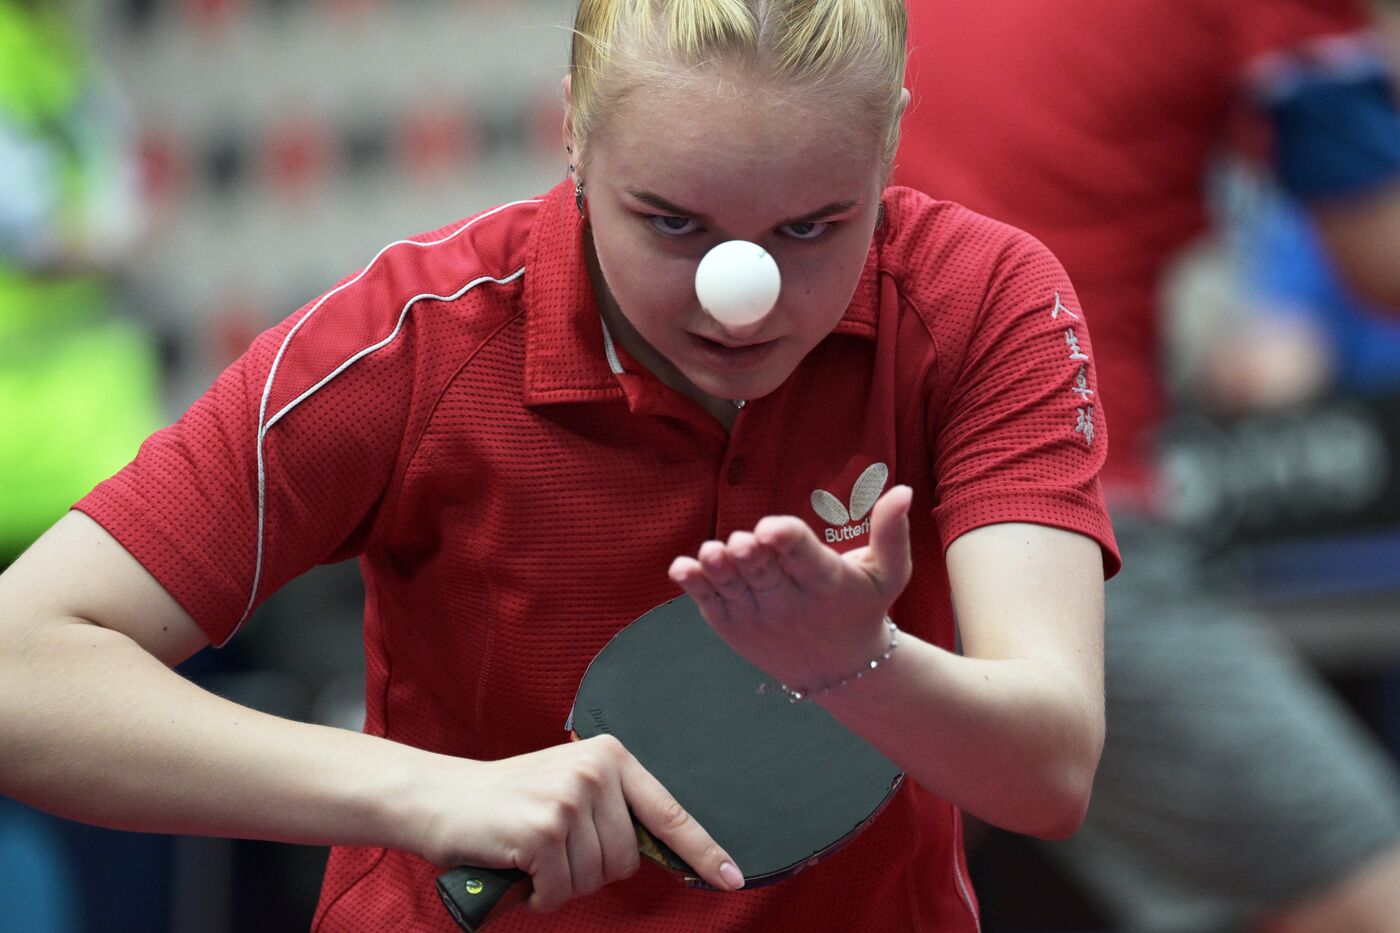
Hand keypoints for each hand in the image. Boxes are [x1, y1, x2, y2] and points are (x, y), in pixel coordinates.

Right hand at [411, 736, 741, 912]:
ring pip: (594, 878)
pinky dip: (539, 893)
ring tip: (530, 855)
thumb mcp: (569, 789)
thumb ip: (612, 811)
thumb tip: (663, 853)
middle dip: (589, 872)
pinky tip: (518, 867)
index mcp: (611, 756)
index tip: (734, 877)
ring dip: (560, 884)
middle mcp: (596, 770)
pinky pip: (562, 889)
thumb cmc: (505, 803)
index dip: (702, 851)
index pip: (669, 811)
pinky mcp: (546, 828)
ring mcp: (571, 796)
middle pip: (627, 859)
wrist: (438, 798)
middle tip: (550, 851)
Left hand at [668, 485, 913, 693]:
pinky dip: (695, 586)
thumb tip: (904, 490)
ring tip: (711, 553)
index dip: (787, 541)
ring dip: (719, 570)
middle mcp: (789, 604)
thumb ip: (892, 532)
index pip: (804, 559)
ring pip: (733, 588)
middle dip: (751, 555)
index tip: (772, 527)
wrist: (840, 671)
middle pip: (764, 573)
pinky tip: (682, 567)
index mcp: (826, 584)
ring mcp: (757, 617)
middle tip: (744, 540)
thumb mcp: (887, 574)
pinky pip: (709, 603)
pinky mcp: (732, 625)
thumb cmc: (862, 608)